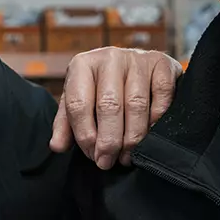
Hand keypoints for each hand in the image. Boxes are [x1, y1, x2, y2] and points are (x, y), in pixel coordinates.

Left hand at [51, 48, 182, 168]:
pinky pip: (161, 95)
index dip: (84, 135)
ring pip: (136, 104)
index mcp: (82, 65)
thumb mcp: (81, 102)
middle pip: (108, 106)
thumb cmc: (104, 88)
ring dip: (133, 137)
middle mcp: (109, 58)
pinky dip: (157, 119)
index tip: (93, 156)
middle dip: (109, 141)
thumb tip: (57, 146)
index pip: (78, 104)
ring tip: (127, 156)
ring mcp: (137, 58)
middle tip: (109, 162)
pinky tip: (150, 134)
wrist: (140, 65)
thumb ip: (66, 124)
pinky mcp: (162, 62)